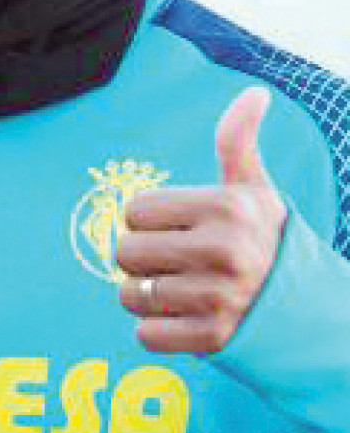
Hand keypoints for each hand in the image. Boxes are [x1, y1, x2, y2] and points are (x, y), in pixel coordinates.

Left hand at [117, 86, 287, 354]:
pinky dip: (157, 329)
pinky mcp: (213, 340)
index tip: (175, 227)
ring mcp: (219, 298)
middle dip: (139, 258)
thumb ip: (238, 140)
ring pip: (130, 295)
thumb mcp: (254, 189)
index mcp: (226, 207)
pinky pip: (146, 336)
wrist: (308, 309)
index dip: (148, 220)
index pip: (134, 210)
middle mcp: (222, 251)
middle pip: (124, 252)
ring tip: (178, 289)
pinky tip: (184, 318)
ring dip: (145, 296)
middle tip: (172, 261)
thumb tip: (254, 92)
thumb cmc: (266, 239)